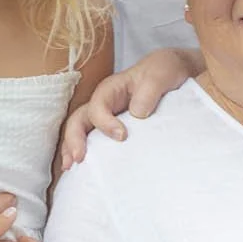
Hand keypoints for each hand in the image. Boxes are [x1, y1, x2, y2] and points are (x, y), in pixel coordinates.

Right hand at [58, 48, 202, 171]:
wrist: (171, 73)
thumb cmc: (163, 71)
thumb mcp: (160, 75)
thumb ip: (149, 91)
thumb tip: (137, 113)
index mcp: (111, 89)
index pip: (98, 106)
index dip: (105, 122)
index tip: (122, 136)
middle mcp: (102, 104)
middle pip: (79, 119)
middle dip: (74, 139)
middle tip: (78, 159)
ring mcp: (105, 117)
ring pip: (79, 132)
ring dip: (71, 149)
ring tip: (71, 168)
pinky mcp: (111, 129)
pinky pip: (92, 140)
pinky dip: (84, 154)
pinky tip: (81, 170)